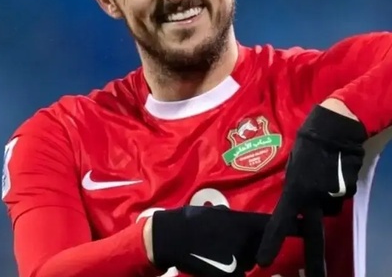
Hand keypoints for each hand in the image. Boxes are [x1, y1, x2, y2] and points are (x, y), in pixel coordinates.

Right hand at [150, 205, 301, 276]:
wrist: (174, 237)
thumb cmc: (193, 220)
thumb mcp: (214, 213)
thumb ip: (228, 217)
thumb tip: (230, 218)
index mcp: (244, 223)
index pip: (275, 225)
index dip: (294, 226)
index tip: (309, 224)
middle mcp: (248, 241)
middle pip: (259, 247)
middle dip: (251, 245)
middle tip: (228, 240)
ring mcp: (240, 260)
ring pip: (246, 261)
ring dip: (238, 257)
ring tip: (217, 248)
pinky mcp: (231, 275)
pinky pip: (236, 273)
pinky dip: (228, 269)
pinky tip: (213, 260)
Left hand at [256, 105, 366, 276]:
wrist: (336, 127)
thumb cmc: (307, 141)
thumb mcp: (293, 164)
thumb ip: (293, 184)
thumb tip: (296, 199)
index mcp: (295, 188)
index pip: (282, 220)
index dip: (272, 241)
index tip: (263, 262)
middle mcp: (314, 196)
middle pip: (314, 233)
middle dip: (315, 259)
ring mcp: (333, 195)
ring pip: (328, 208)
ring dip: (324, 199)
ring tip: (323, 174)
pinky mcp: (348, 191)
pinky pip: (339, 197)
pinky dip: (335, 190)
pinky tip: (334, 172)